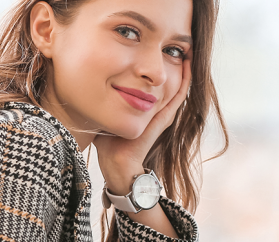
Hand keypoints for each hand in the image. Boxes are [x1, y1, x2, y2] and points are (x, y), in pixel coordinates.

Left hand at [94, 58, 190, 192]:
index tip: (159, 46)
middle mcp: (159, 110)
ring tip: (186, 47)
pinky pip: (179, 95)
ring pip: (179, 84)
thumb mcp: (108, 113)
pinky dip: (185, 79)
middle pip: (171, 79)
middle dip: (174, 61)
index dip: (161, 64)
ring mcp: (163, 114)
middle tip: (177, 42)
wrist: (117, 162)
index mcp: (147, 108)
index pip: (158, 82)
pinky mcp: (164, 118)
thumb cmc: (108, 142)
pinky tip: (187, 62)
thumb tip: (91, 82)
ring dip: (184, 67)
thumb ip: (105, 99)